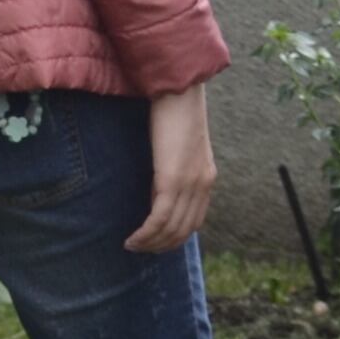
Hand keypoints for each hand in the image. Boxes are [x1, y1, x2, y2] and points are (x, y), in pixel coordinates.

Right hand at [130, 82, 215, 253]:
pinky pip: (159, 219)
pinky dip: (145, 234)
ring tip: (133, 246)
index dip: (175, 237)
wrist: (179, 89)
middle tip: (140, 249)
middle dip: (161, 245)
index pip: (194, 220)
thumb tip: (159, 183)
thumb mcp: (180, 144)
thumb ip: (175, 166)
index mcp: (206, 177)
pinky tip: (133, 239)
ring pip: (171, 229)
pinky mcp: (173, 180)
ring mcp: (189, 184)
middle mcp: (202, 184)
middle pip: (183, 230)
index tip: (155, 240)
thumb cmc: (175, 109)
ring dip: (151, 243)